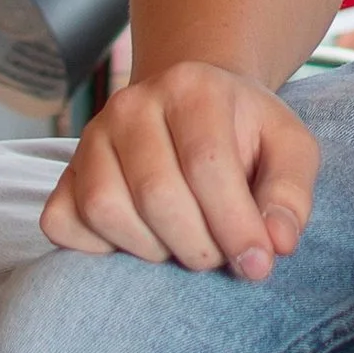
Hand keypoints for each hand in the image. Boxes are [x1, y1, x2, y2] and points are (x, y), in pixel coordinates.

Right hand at [42, 59, 318, 276]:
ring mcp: (90, 137)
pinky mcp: (63, 173)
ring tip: (183, 244)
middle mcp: (131, 104)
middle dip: (198, 245)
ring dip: (152, 249)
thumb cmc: (244, 134)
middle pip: (156, 193)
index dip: (235, 226)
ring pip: (106, 210)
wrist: (192, 106)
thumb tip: (278, 244)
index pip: (206, 164)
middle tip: (219, 256)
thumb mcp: (288, 148)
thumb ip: (290, 194)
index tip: (259, 264)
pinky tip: (141, 239)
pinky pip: (64, 223)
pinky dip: (101, 249)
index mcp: (192, 88)